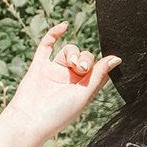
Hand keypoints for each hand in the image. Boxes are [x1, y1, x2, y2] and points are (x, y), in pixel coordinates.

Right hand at [5, 21, 120, 141]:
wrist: (30, 120)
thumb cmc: (59, 114)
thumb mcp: (83, 95)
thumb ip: (98, 76)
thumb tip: (116, 59)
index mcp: (84, 88)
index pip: (98, 69)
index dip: (101, 64)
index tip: (107, 61)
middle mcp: (71, 78)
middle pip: (85, 57)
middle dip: (86, 59)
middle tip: (82, 69)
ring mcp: (55, 70)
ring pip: (69, 50)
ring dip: (73, 52)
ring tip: (73, 64)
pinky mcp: (39, 66)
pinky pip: (47, 45)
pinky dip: (54, 34)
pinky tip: (63, 26)